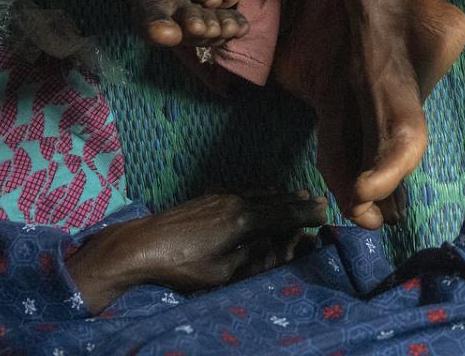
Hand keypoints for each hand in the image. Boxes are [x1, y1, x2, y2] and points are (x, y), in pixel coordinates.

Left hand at [66, 192, 325, 311]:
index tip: (326, 212)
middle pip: (275, 199)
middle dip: (299, 201)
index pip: (285, 214)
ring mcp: (220, 196)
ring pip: (259, 192)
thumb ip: (256, 259)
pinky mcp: (207, 198)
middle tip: (319, 199)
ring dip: (281, 195)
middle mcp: (236, 201)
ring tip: (297, 194)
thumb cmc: (181, 265)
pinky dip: (262, 194)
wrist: (138, 245)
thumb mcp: (223, 273)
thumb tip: (284, 249)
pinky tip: (262, 196)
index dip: (307, 214)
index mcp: (244, 220)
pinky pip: (245, 191)